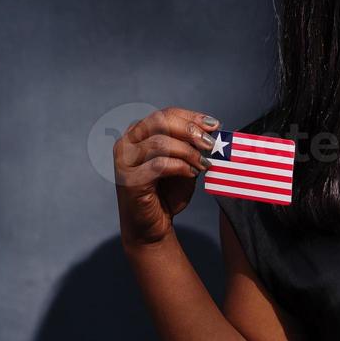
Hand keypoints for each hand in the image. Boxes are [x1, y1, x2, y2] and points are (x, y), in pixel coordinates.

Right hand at [113, 107, 218, 246]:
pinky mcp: (129, 180)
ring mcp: (124, 161)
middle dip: (190, 130)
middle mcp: (127, 143)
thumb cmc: (167, 193)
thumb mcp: (184, 163)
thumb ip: (192, 146)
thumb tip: (213, 130)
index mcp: (139, 133)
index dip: (192, 117)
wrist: (153, 227)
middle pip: (160, 121)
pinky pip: (159, 165)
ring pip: (160, 143)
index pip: (165, 114)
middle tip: (210, 144)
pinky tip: (192, 174)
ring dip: (189, 152)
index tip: (214, 125)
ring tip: (203, 165)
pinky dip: (181, 167)